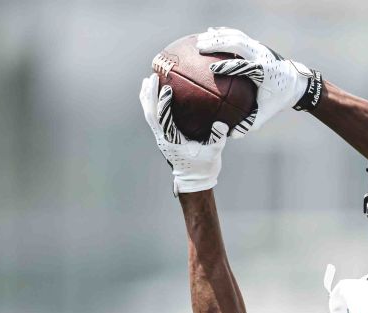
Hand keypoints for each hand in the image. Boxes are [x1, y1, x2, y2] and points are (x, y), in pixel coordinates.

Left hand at [138, 74, 227, 194]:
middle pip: (150, 114)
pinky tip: (153, 94)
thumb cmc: (204, 167)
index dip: (163, 104)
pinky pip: (154, 118)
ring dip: (146, 98)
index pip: (164, 120)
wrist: (194, 180)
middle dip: (149, 95)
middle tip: (151, 77)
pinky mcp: (163, 136)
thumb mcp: (214, 153)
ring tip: (146, 81)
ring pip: (149, 115)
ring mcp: (161, 137)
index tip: (167, 88)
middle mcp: (163, 138)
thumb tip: (221, 123)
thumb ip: (217, 138)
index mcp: (173, 141)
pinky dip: (151, 104)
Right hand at [196, 27, 321, 137]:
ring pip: (237, 36)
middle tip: (199, 47)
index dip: (229, 66)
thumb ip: (249, 124)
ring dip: (218, 36)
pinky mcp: (257, 44)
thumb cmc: (278, 99)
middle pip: (238, 43)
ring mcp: (260, 47)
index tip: (212, 69)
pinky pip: (238, 35)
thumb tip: (230, 134)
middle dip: (218, 43)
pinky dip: (224, 33)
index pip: (245, 66)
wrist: (296, 82)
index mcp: (264, 71)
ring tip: (200, 39)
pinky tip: (210, 32)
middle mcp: (262, 55)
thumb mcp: (266, 114)